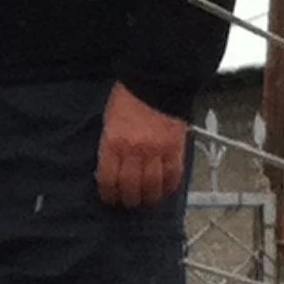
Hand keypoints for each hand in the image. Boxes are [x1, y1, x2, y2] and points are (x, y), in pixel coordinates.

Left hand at [95, 82, 186, 208]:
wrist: (157, 81)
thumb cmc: (129, 96)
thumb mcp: (109, 120)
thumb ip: (110, 144)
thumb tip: (111, 165)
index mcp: (113, 143)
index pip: (108, 179)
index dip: (108, 194)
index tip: (110, 198)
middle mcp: (134, 151)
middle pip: (131, 187)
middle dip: (128, 199)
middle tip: (128, 203)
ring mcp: (157, 151)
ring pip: (153, 186)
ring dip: (149, 197)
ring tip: (146, 200)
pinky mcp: (175, 149)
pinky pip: (173, 175)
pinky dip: (169, 186)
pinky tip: (165, 190)